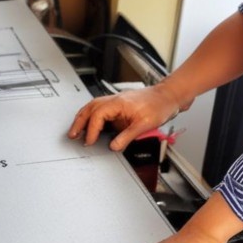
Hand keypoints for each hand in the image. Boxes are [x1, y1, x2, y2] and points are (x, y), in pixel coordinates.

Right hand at [68, 84, 187, 151]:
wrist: (169, 96)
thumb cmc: (159, 105)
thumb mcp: (144, 124)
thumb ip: (126, 136)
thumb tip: (113, 146)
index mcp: (118, 103)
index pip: (97, 117)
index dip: (91, 130)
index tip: (89, 142)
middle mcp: (114, 100)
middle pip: (89, 109)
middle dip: (78, 122)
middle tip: (72, 135)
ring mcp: (116, 100)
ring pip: (92, 107)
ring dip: (82, 118)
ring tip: (76, 130)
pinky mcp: (119, 104)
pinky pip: (99, 108)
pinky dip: (91, 115)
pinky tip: (91, 123)